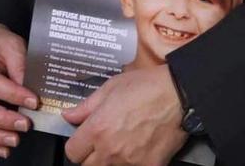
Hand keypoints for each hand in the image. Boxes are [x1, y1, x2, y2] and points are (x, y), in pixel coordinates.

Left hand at [63, 64, 187, 165]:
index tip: (82, 138)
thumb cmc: (143, 87)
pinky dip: (131, 163)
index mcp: (97, 129)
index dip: (76, 144)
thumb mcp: (109, 88)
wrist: (176, 95)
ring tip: (120, 143)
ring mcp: (130, 162)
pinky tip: (137, 150)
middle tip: (100, 141)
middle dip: (90, 155)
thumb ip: (85, 107)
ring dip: (109, 160)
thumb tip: (67, 116)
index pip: (72, 152)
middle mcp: (110, 150)